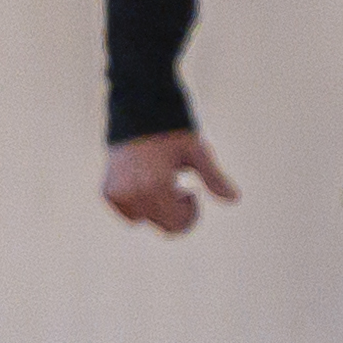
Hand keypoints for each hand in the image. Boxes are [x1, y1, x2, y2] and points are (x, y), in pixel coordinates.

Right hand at [102, 130, 237, 233]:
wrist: (138, 116)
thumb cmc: (173, 134)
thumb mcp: (198, 153)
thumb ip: (214, 177)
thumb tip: (235, 199)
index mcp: (156, 185)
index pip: (177, 225)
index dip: (190, 212)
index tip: (189, 190)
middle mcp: (133, 193)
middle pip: (163, 226)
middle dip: (176, 212)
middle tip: (178, 187)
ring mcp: (117, 193)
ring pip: (146, 221)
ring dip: (158, 209)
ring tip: (161, 182)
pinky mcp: (108, 192)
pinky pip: (130, 214)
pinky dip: (140, 205)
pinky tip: (145, 184)